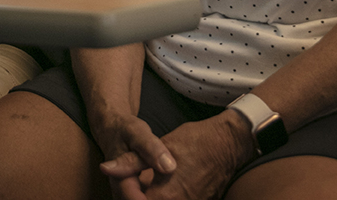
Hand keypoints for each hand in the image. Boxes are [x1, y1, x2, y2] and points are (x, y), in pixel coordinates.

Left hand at [101, 112, 250, 199]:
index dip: (124, 190)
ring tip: (143, 182)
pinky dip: (162, 196)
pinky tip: (159, 185)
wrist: (229, 144)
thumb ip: (131, 162)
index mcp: (165, 196)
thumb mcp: (161, 145)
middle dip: (135, 195)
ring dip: (147, 196)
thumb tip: (106, 168)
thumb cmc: (197, 141)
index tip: (123, 177)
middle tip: (132, 180)